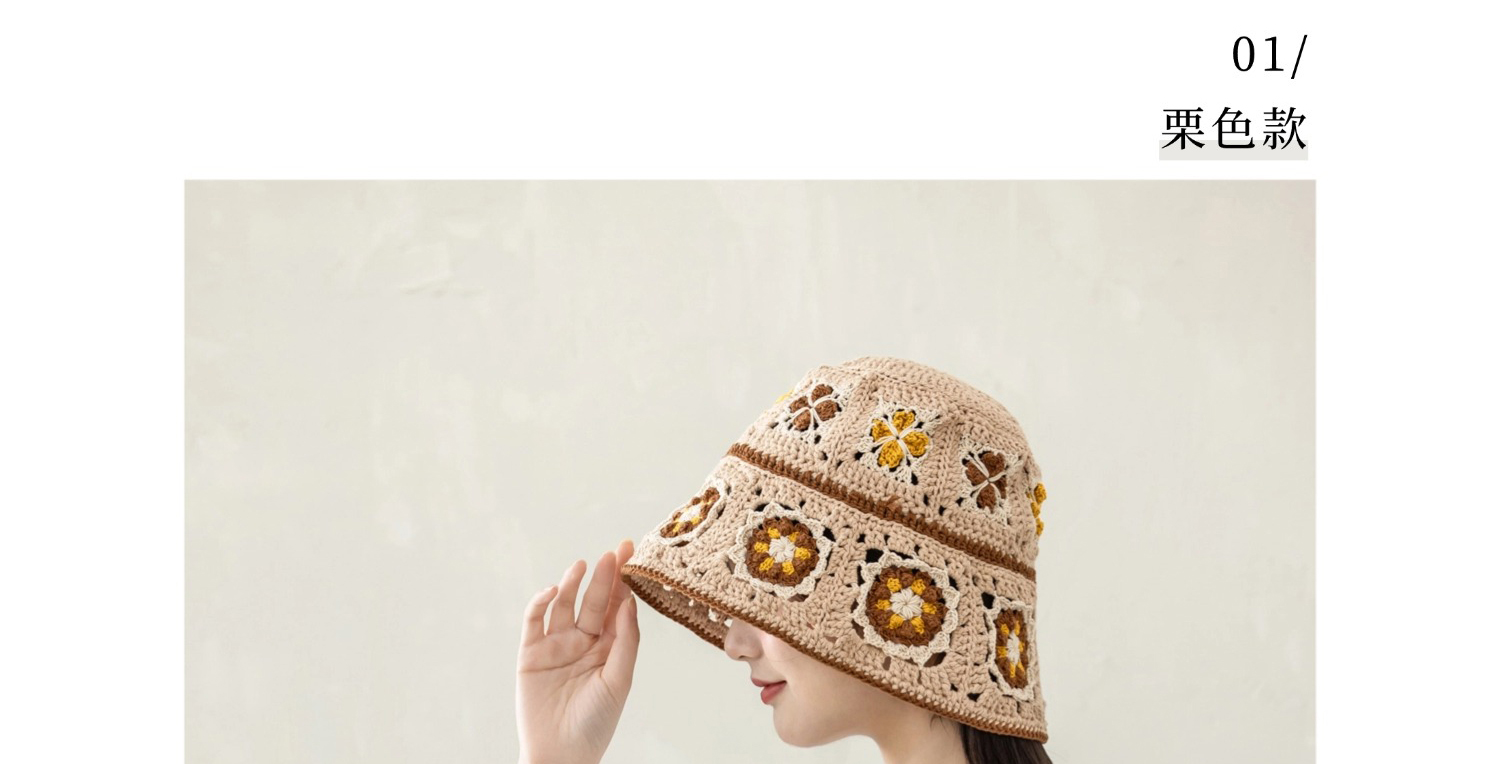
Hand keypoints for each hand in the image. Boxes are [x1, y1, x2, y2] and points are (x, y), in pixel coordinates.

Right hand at [516, 539, 638, 763]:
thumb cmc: (596, 723)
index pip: (617, 607)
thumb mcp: (619, 680)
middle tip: (613, 553)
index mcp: (608, 648)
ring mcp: (556, 645)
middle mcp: (583, 642)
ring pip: (564, 606)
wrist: (560, 754)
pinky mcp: (530, 652)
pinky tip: (553, 590)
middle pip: (594, 602)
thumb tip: (629, 602)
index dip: (623, 581)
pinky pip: (534, 621)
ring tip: (582, 565)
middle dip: (603, 577)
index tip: (631, 554)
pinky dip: (540, 603)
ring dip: (572, 584)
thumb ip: (625, 640)